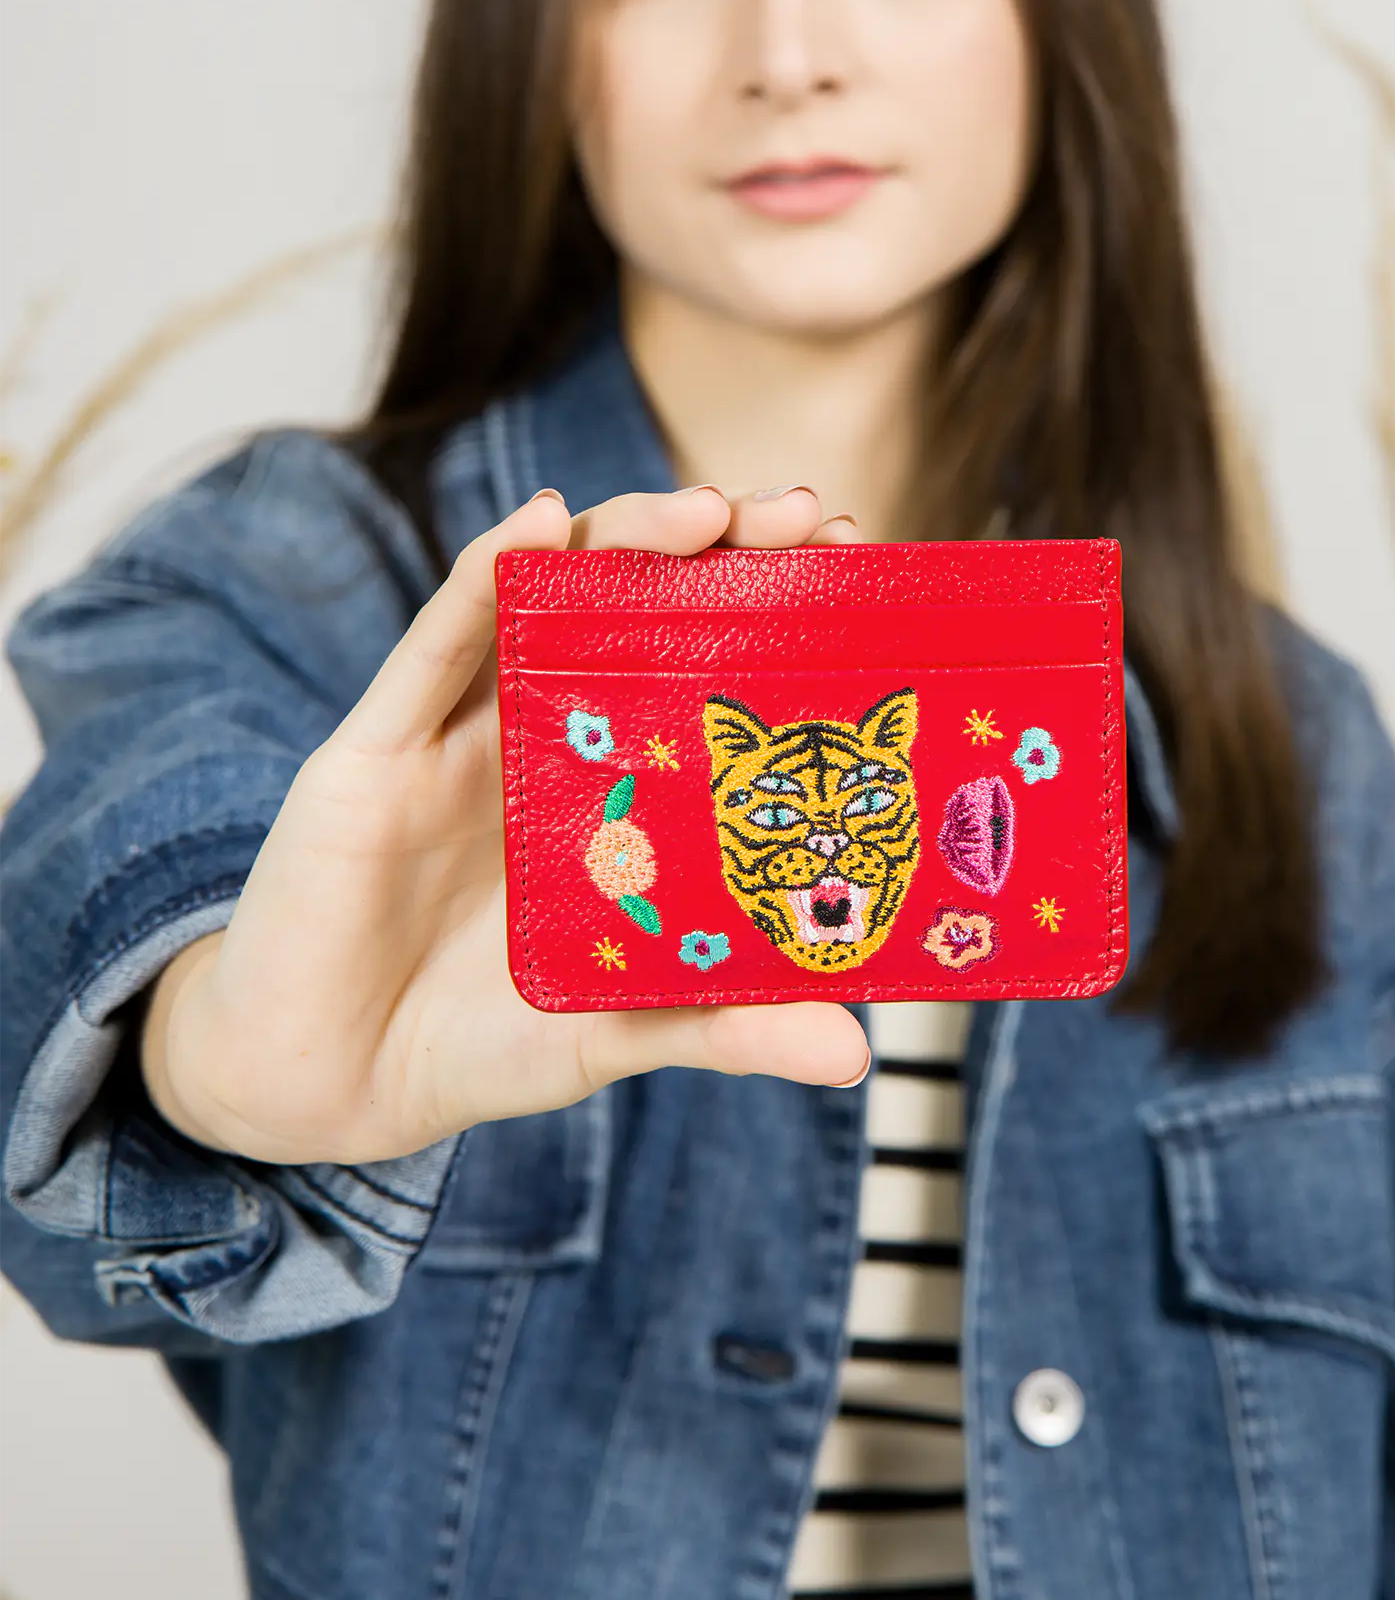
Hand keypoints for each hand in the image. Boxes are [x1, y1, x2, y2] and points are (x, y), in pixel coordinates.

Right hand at [139, 485, 870, 1164]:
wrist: (333, 1089)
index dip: (773, 605)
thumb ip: (729, 1024)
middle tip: (803, 515)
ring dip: (623, 536)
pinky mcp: (378, 748)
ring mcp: (459, 731)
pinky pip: (435, 642)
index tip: (855, 566)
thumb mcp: (623, 1027)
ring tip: (706, 509)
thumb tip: (857, 1054)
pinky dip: (485, 573)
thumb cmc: (480, 1043)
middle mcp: (542, 733)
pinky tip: (541, 524)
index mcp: (610, 783)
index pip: (700, 660)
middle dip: (720, 545)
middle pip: (635, 602)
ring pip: (542, 592)